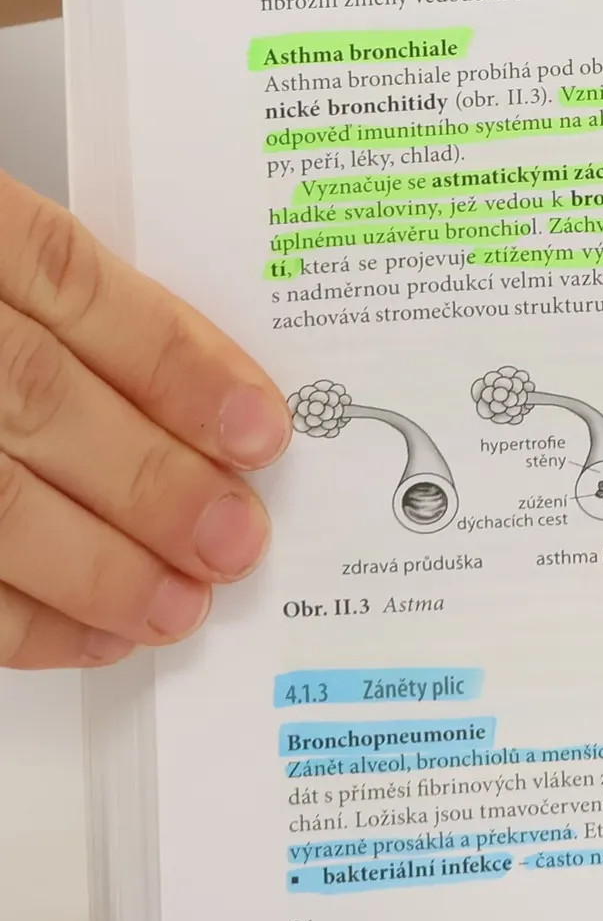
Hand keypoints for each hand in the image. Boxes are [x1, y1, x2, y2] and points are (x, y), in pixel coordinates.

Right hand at [0, 172, 286, 667]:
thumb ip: (77, 313)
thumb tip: (210, 408)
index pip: (72, 286)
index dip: (175, 363)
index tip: (260, 428)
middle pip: (35, 399)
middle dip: (150, 479)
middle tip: (235, 538)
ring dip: (95, 565)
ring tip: (179, 605)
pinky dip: (20, 615)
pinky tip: (92, 633)